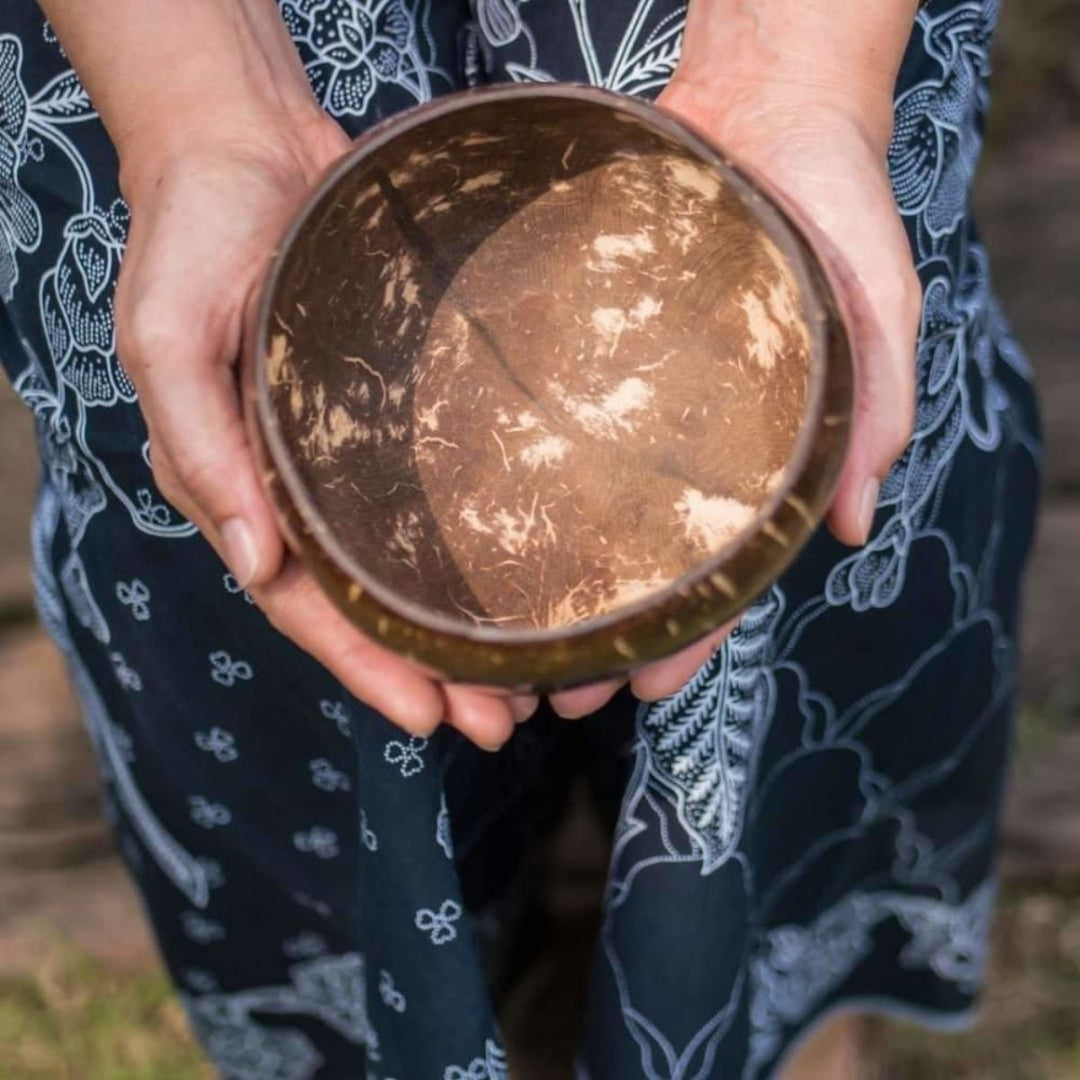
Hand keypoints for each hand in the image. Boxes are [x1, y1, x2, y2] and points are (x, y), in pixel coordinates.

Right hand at [114, 114, 538, 749]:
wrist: (246, 148)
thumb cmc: (193, 240)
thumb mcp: (167, 339)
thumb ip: (201, 449)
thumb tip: (252, 559)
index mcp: (240, 489)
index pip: (305, 603)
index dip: (364, 667)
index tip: (431, 721)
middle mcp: (301, 487)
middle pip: (369, 604)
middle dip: (431, 672)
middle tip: (506, 724)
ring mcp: (352, 454)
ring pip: (410, 564)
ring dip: (463, 629)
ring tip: (531, 682)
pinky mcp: (399, 410)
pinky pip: (435, 494)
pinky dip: (473, 545)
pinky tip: (526, 574)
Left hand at [551, 73, 920, 719]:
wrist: (766, 108)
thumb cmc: (836, 216)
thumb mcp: (873, 310)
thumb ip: (870, 411)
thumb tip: (850, 526)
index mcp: (748, 459)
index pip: (717, 570)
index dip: (686, 635)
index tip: (641, 688)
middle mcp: (673, 443)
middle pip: (630, 560)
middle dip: (595, 632)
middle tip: (547, 693)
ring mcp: (617, 398)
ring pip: (572, 506)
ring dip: (537, 579)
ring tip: (493, 641)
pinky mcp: (571, 342)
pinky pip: (533, 415)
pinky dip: (504, 469)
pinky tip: (462, 513)